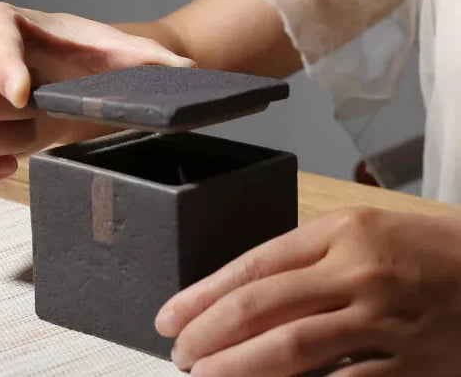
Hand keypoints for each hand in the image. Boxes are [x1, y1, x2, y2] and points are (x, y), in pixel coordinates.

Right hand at [0, 2, 193, 187]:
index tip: (28, 96)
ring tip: (41, 131)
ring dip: (12, 140)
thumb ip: (155, 61)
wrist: (76, 83)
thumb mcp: (125, 55)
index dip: (5, 67)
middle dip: (20, 114)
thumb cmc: (93, 61)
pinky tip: (8, 167)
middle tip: (52, 111)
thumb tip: (191, 75)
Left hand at [156, 207, 460, 376]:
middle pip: (263, 306)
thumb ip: (308, 257)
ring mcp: (386, 319)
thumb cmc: (424, 246)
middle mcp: (357, 271)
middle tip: (179, 353)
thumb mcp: (362, 231)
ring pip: (294, 349)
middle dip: (210, 333)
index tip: (171, 315)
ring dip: (239, 368)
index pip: (254, 265)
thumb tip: (248, 291)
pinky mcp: (415, 364)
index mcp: (340, 231)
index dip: (205, 294)